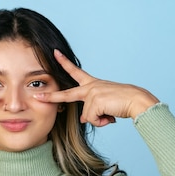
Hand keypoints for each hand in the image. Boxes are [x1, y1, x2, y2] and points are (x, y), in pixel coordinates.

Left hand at [33, 50, 159, 125]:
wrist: (137, 101)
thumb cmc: (124, 103)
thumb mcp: (105, 105)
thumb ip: (92, 110)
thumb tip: (83, 119)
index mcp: (93, 84)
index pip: (76, 72)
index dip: (65, 63)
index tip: (55, 53)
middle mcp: (90, 87)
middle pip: (67, 94)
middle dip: (51, 97)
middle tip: (37, 96)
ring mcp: (92, 94)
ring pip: (87, 116)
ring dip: (100, 119)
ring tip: (111, 112)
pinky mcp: (94, 102)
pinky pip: (93, 120)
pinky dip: (102, 121)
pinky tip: (111, 115)